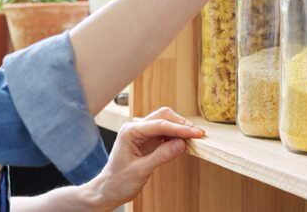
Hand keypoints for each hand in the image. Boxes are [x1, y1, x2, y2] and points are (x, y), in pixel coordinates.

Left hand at [83, 107, 204, 209]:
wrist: (108, 190)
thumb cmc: (118, 181)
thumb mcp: (141, 170)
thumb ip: (161, 156)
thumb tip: (181, 144)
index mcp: (130, 131)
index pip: (159, 125)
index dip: (180, 128)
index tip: (195, 133)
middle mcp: (135, 128)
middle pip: (163, 116)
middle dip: (181, 124)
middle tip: (197, 134)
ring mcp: (141, 134)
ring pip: (165, 123)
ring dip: (179, 128)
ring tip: (193, 138)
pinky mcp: (147, 141)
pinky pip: (164, 133)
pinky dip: (175, 136)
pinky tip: (183, 142)